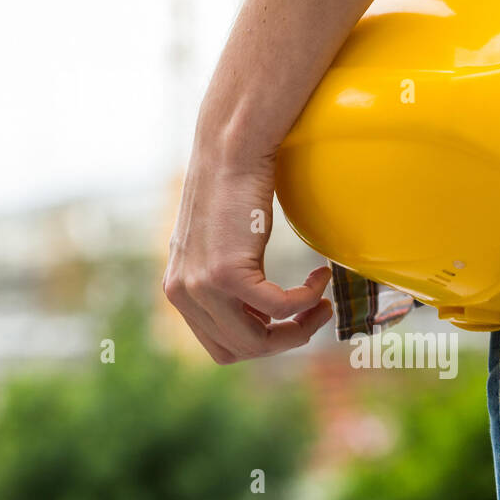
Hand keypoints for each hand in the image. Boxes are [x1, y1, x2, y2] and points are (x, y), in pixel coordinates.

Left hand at [163, 150, 333, 363]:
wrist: (230, 149)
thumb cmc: (232, 187)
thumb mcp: (217, 243)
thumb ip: (222, 280)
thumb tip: (257, 313)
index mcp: (177, 289)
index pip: (219, 344)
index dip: (259, 343)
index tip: (288, 322)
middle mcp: (181, 292)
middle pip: (239, 350)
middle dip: (284, 341)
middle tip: (315, 315)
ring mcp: (201, 285)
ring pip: (257, 340)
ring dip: (299, 328)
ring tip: (321, 303)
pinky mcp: (226, 273)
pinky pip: (279, 308)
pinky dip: (306, 300)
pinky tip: (320, 277)